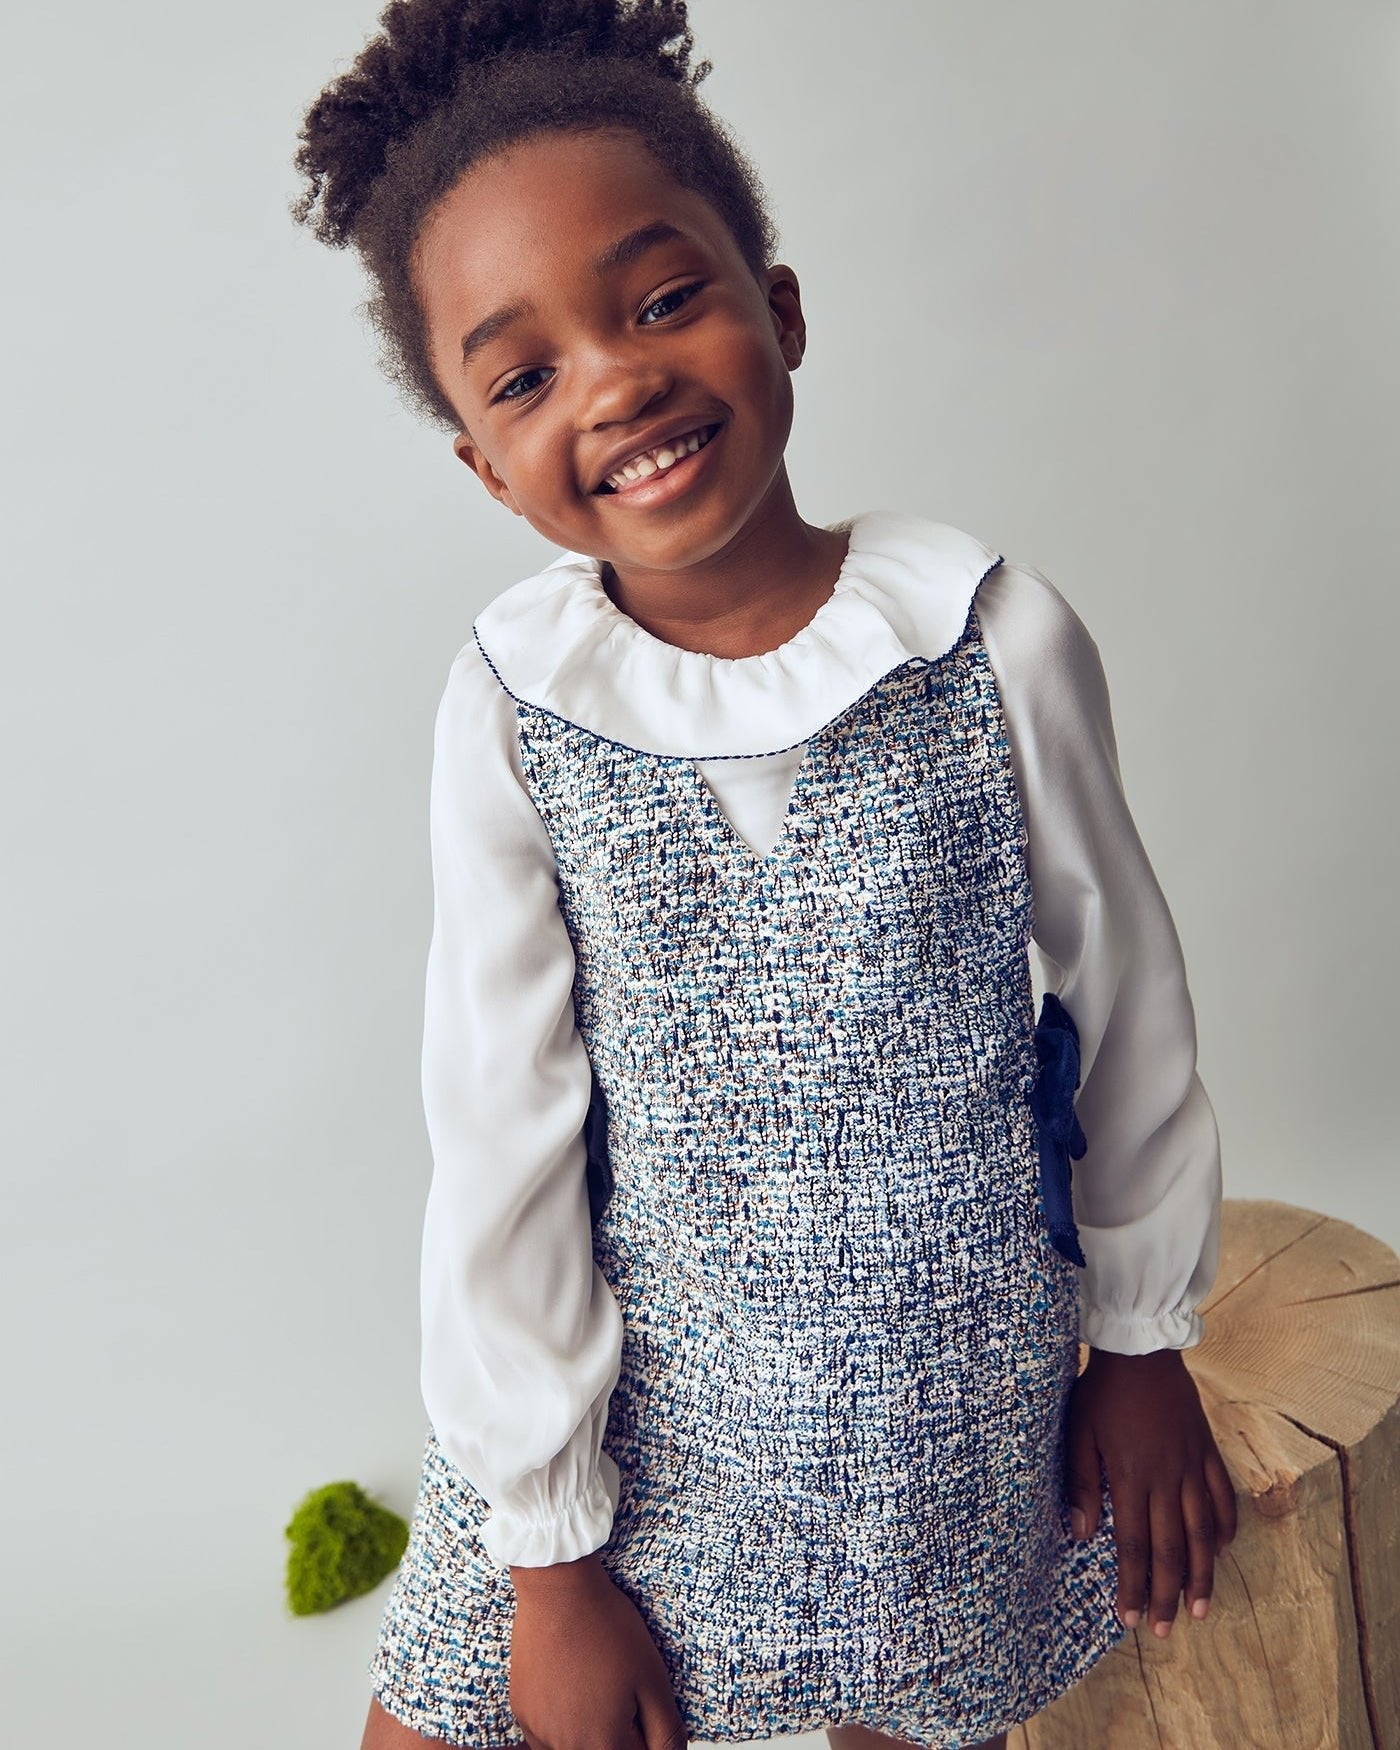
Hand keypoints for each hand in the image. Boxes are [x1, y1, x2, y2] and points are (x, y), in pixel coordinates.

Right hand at [508, 1552, 687, 1749]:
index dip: (645, 1732)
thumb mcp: (652, 1678)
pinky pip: (545, 1735)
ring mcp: (538, 1731)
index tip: (640, 1702)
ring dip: (589, 1730)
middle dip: (618, 1732)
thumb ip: (666, 1730)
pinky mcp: (522, 1711)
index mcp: (603, 1745)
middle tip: (617, 1688)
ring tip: (594, 1685)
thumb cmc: (606, 1627)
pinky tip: (570, 1686)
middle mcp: (566, 1748)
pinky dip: (561, 1722)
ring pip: (573, 1749)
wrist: (558, 1590)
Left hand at [1063, 1347, 1237, 1638]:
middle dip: (1167, 1593)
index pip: (1135, 1545)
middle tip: (1165, 1629)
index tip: (1130, 1617)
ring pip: (1202, 1532)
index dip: (1134, 1585)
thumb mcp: (1079, 1433)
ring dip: (1201, 1575)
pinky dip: (1225, 1528)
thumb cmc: (1102, 1391)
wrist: (1141, 1350)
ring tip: (1198, 1609)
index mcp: (1132, 1477)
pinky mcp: (1207, 1452)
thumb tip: (1083, 1535)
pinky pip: (1223, 1497)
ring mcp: (1192, 1466)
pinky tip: (1221, 1551)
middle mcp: (1168, 1479)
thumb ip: (1082, 1484)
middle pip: (1171, 1549)